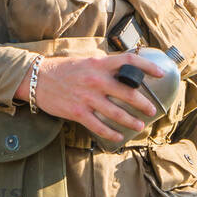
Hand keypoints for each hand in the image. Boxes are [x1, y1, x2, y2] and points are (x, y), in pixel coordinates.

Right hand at [17, 51, 166, 143]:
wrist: (36, 78)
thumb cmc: (63, 69)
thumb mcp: (86, 60)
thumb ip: (105, 66)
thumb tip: (124, 70)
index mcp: (100, 64)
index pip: (130, 61)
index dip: (148, 67)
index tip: (161, 74)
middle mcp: (96, 80)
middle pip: (129, 93)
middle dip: (144, 104)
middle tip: (152, 111)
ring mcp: (87, 97)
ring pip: (117, 113)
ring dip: (131, 121)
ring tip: (140, 126)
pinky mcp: (78, 112)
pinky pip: (99, 126)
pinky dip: (111, 133)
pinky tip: (118, 136)